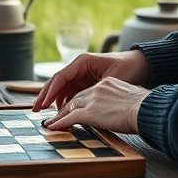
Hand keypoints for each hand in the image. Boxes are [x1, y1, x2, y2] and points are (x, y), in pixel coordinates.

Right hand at [33, 50, 149, 111]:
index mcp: (83, 62)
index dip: (50, 91)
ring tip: (46, 115)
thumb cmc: (129, 68)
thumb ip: (95, 89)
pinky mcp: (86, 82)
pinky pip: (71, 93)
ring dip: (53, 101)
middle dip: (45, 96)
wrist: (142, 65)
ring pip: (62, 89)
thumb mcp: (112, 79)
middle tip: (35, 110)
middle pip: (57, 82)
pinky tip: (62, 113)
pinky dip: (65, 102)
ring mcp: (82, 75)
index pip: (61, 77)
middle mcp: (79, 67)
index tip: (43, 103)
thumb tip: (82, 103)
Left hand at [42, 77, 148, 133]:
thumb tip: (123, 113)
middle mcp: (98, 88)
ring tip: (51, 124)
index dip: (78, 101)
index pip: (88, 92)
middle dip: (64, 107)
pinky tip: (52, 127)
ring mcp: (92, 99)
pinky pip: (69, 118)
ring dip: (58, 116)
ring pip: (69, 107)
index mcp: (108, 83)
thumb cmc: (145, 108)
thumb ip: (121, 103)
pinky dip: (59, 123)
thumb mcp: (131, 100)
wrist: (146, 109)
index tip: (73, 108)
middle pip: (76, 98)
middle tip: (56, 116)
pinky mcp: (90, 112)